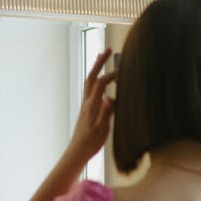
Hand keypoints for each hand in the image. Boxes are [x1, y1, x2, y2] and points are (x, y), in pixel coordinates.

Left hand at [68, 48, 115, 165]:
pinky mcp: (86, 109)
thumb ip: (106, 113)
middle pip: (92, 77)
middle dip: (99, 62)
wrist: (77, 151)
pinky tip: (102, 82)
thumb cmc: (91, 143)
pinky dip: (96, 80)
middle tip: (108, 50)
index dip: (112, 75)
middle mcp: (87, 102)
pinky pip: (90, 89)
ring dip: (96, 68)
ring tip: (102, 57)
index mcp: (91, 106)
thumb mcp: (102, 129)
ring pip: (89, 82)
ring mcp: (85, 105)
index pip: (101, 84)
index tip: (123, 71)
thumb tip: (110, 98)